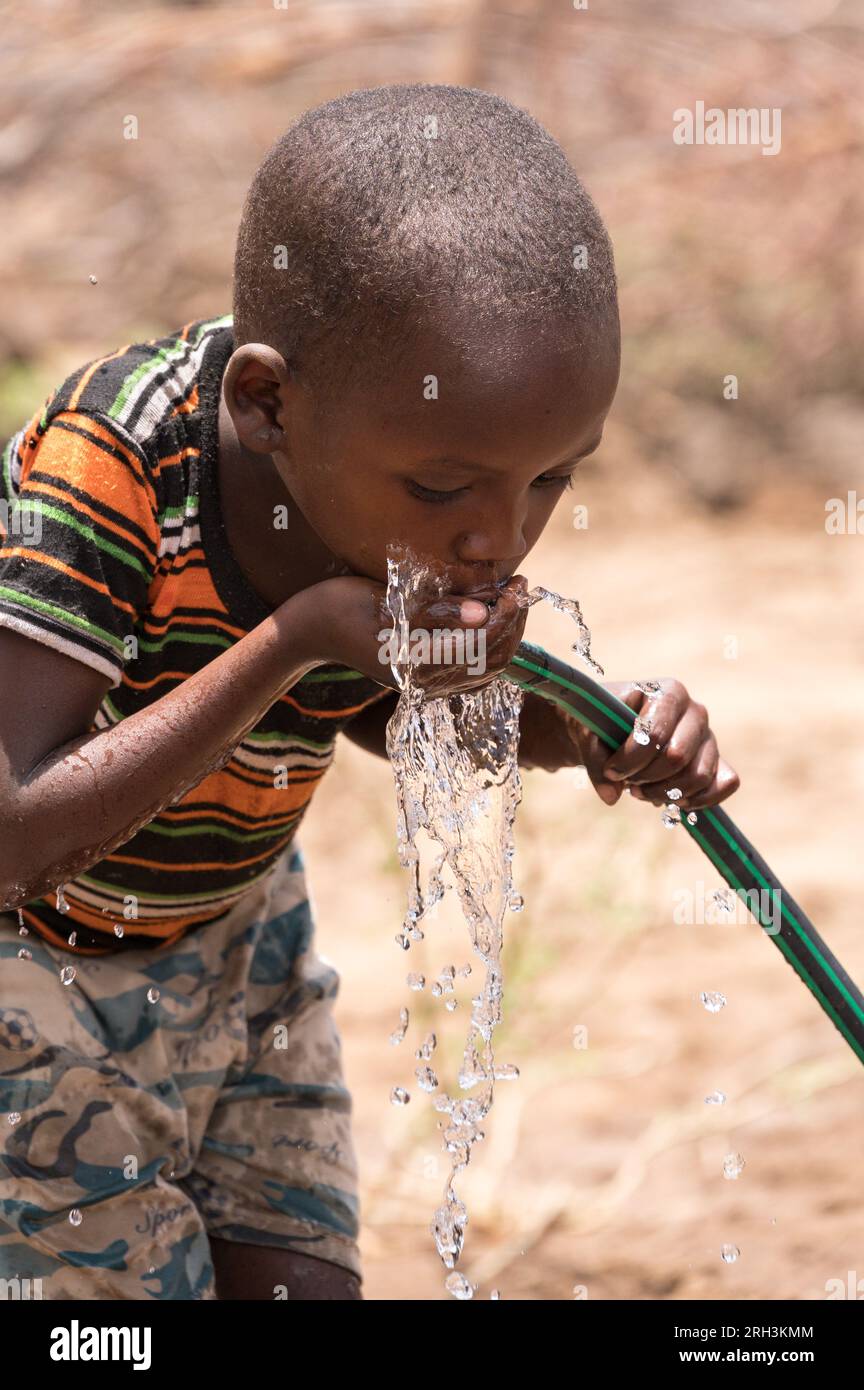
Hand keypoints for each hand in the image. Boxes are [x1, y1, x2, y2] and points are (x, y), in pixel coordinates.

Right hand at [293, 573, 529, 696]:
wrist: (307, 630)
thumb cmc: (340, 607)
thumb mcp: (387, 601)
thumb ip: (435, 610)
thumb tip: (479, 613)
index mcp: (419, 665)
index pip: (484, 646)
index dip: (508, 615)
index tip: (517, 584)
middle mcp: (427, 682)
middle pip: (494, 661)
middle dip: (514, 623)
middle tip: (520, 587)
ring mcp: (425, 683)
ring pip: (487, 668)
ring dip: (505, 633)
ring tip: (510, 597)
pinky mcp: (423, 676)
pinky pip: (471, 669)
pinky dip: (489, 645)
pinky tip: (489, 617)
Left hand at [550, 678, 739, 810]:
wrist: (610, 731)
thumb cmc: (601, 725)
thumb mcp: (588, 733)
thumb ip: (594, 760)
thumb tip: (612, 796)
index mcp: (668, 692)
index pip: (655, 734)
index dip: (630, 760)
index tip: (610, 771)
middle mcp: (695, 711)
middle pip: (677, 757)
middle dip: (646, 777)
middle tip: (627, 781)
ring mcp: (708, 737)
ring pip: (699, 775)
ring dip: (665, 793)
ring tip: (641, 791)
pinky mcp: (716, 761)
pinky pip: (725, 783)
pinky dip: (700, 800)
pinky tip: (671, 801)